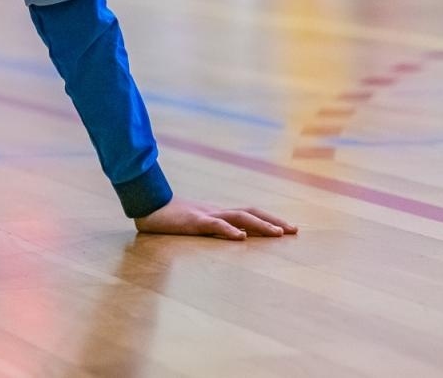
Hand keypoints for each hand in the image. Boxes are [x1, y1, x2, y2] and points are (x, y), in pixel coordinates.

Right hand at [134, 197, 296, 239]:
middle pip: (252, 212)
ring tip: (277, 234)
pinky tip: (241, 237)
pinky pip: (215, 225)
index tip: (288, 228)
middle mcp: (217, 210)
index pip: (250, 213)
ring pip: (239, 217)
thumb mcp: (197, 223)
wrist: (148, 206)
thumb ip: (216, 228)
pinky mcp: (194, 221)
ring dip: (260, 225)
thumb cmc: (171, 217)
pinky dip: (229, 230)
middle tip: (294, 230)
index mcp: (219, 212)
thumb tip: (238, 235)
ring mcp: (207, 214)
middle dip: (274, 221)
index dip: (269, 219)